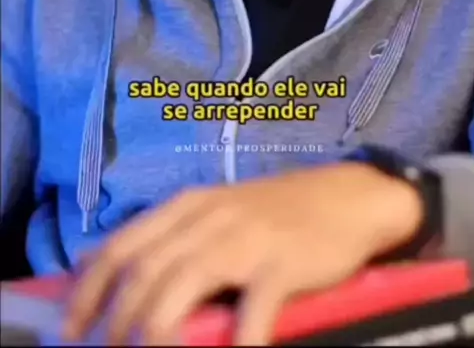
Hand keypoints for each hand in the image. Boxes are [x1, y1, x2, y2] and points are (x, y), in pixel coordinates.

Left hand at [64, 162, 421, 345]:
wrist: (345, 198)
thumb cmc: (276, 212)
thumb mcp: (216, 212)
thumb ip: (173, 237)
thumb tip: (121, 275)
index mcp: (188, 205)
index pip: (123, 244)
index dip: (90, 288)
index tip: (71, 325)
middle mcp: (208, 217)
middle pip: (145, 270)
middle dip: (116, 319)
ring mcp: (246, 239)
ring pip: (183, 285)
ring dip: (156, 330)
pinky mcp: (282, 263)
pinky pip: (253, 306)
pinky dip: (238, 340)